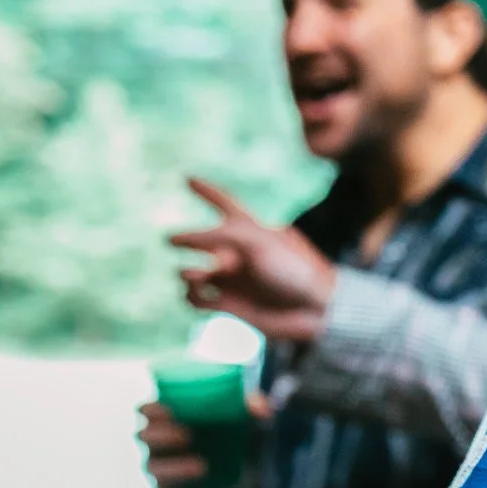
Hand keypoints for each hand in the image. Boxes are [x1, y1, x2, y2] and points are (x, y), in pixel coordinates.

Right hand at [137, 394, 269, 487]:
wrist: (250, 474)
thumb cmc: (243, 435)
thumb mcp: (252, 419)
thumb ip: (256, 408)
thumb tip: (263, 409)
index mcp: (169, 416)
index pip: (147, 410)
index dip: (152, 409)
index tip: (169, 409)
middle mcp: (158, 441)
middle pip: (144, 435)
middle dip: (161, 435)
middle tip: (187, 435)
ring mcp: (162, 466)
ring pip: (153, 465)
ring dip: (173, 465)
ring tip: (201, 465)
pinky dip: (181, 485)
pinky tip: (198, 481)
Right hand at [170, 177, 336, 341]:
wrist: (315, 310)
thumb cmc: (293, 270)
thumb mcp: (256, 243)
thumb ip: (216, 236)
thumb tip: (176, 239)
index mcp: (252, 231)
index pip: (226, 204)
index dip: (207, 191)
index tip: (187, 177)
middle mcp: (239, 254)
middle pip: (202, 242)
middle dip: (186, 240)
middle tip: (171, 240)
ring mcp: (233, 279)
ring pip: (193, 273)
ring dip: (188, 274)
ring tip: (198, 276)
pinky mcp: (229, 304)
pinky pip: (195, 298)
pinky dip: (190, 295)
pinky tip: (199, 294)